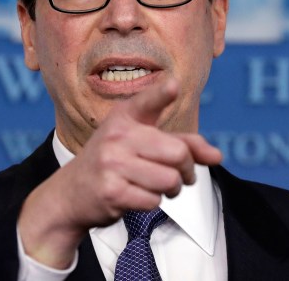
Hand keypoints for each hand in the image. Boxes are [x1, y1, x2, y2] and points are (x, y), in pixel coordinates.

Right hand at [17, 78, 222, 268]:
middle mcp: (117, 136)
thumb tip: (217, 156)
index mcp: (125, 116)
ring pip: (169, 180)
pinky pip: (153, 201)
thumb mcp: (142, 142)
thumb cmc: (115, 162)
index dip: (162, 94)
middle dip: (187, 170)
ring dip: (171, 190)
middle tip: (181, 175)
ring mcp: (112, 164)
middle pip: (178, 154)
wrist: (71, 192)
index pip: (147, 102)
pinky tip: (137, 196)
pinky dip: (153, 203)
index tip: (174, 86)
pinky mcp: (111, 191)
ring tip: (158, 187)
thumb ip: (182, 144)